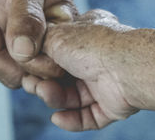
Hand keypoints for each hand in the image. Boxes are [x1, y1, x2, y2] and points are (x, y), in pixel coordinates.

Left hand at [0, 0, 76, 86]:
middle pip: (32, 75)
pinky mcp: (16, 41)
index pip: (53, 64)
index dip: (28, 63)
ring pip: (13, 73)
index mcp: (67, 28)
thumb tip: (25, 52)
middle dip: (1, 60)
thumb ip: (27, 18)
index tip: (4, 37)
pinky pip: (1, 63)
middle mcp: (54, 41)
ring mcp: (34, 43)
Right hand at [22, 10, 138, 130]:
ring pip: (74, 98)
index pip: (58, 52)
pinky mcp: (114, 105)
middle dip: (46, 83)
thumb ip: (40, 43)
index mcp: (88, 37)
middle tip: (34, 84)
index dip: (41, 62)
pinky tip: (58, 118)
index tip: (27, 67)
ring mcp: (107, 82)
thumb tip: (27, 50)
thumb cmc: (93, 44)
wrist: (126, 65)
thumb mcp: (57, 35)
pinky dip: (72, 120)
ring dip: (56, 99)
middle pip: (64, 78)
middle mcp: (98, 59)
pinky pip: (89, 117)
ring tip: (46, 94)